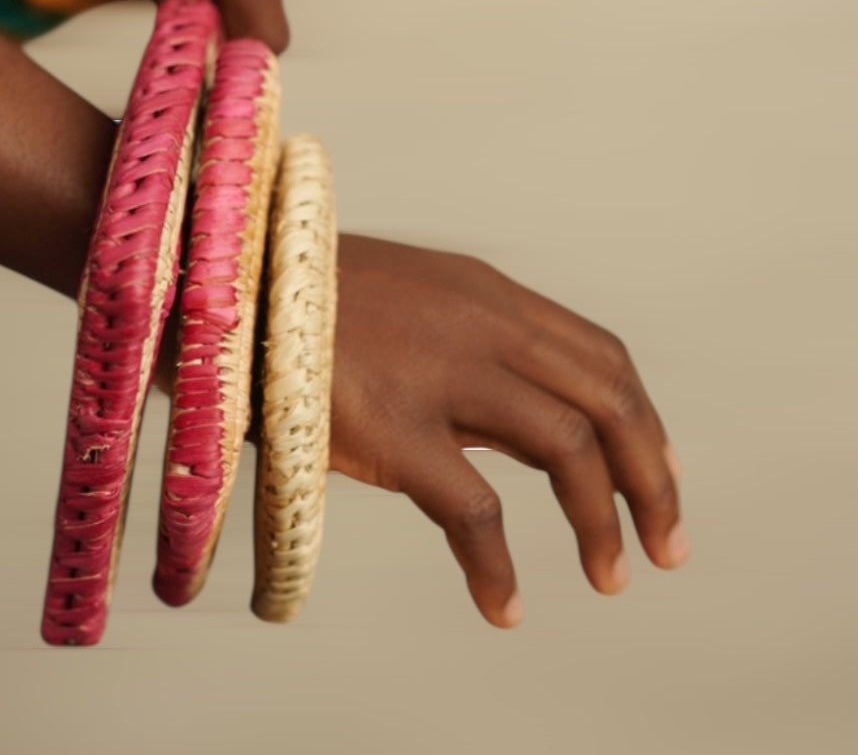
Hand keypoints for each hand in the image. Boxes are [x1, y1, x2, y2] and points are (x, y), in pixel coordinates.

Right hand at [330, 234, 687, 626]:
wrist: (216, 279)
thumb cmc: (298, 298)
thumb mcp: (404, 297)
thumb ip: (464, 340)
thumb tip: (514, 414)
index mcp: (484, 293)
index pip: (599, 354)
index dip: (644, 420)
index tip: (660, 475)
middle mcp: (480, 323)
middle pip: (607, 398)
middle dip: (651, 478)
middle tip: (668, 545)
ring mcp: (439, 371)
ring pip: (566, 448)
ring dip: (601, 522)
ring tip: (611, 579)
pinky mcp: (391, 426)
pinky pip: (474, 511)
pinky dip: (498, 567)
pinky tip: (503, 606)